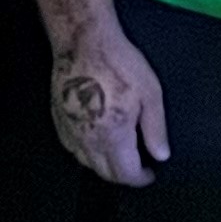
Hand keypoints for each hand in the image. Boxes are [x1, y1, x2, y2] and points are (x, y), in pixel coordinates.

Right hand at [49, 14, 169, 185]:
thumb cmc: (119, 63)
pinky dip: (86, 154)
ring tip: (121, 157)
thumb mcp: (150, 93)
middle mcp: (88, 140)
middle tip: (138, 168)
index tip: (150, 174)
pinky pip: (72, 149)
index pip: (126, 173)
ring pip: (87, 164)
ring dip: (105, 166)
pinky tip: (96, 144)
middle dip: (124, 176)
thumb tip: (161, 155)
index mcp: (113, 136)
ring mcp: (70, 131)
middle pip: (105, 173)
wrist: (83, 42)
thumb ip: (155, 129)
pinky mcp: (59, 121)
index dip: (141, 178)